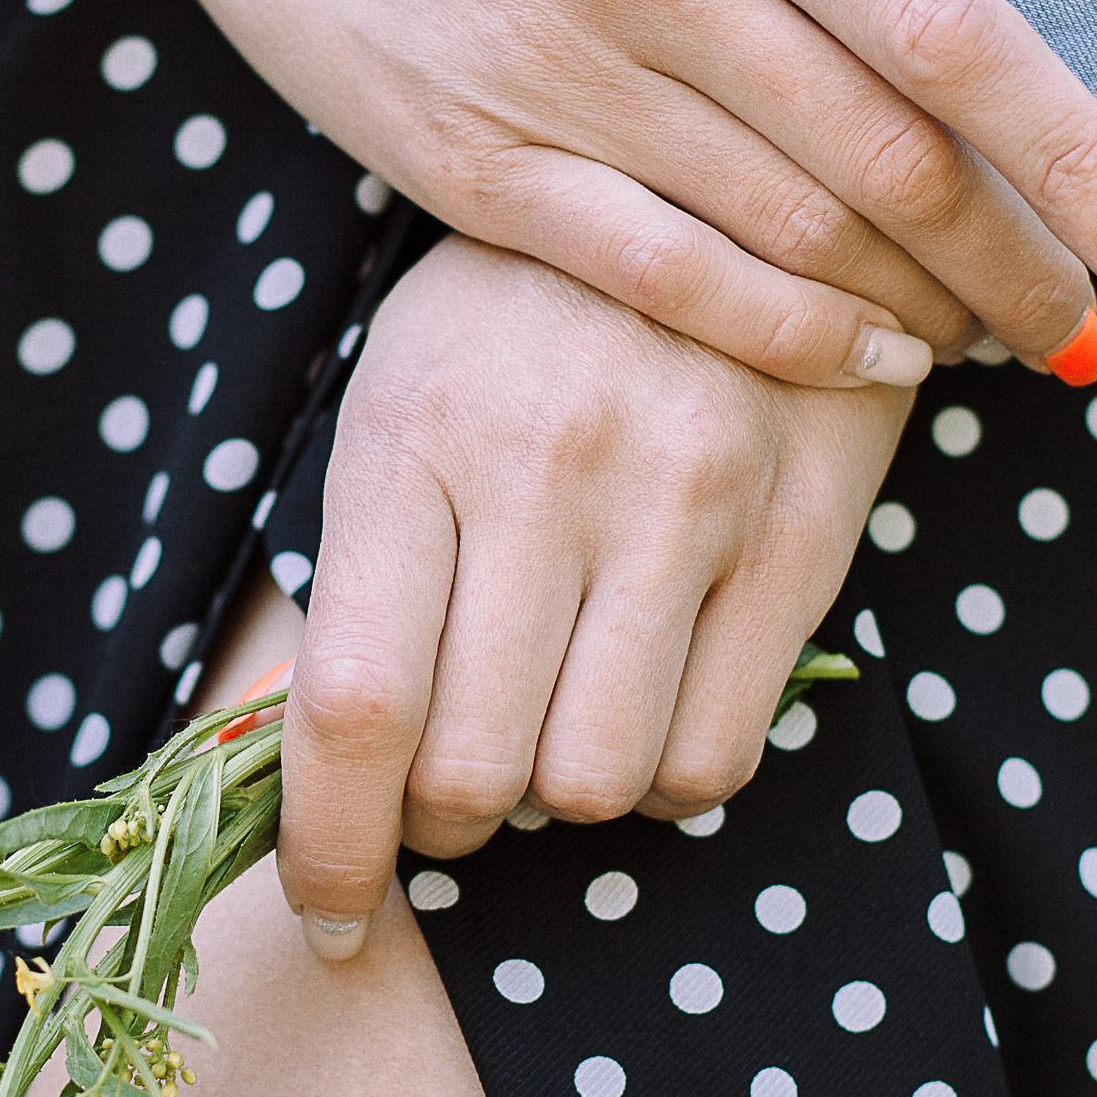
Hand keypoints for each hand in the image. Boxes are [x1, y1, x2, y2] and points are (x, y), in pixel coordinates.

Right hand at [0, 0, 1096, 385]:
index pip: (958, 29)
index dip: (1086, 157)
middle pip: (891, 156)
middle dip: (1024, 264)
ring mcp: (556, 76)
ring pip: (789, 229)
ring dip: (922, 306)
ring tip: (1002, 340)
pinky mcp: (472, 166)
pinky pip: (662, 278)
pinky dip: (783, 333)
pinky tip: (866, 357)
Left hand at [271, 237, 910, 954]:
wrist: (735, 185)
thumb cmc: (523, 319)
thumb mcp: (401, 403)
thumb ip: (357, 582)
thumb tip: (298, 783)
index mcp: (413, 433)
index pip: (352, 705)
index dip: (327, 846)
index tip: (327, 911)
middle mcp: (548, 468)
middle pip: (473, 770)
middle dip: (442, 820)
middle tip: (448, 778)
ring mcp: (685, 500)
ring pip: (594, 782)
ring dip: (554, 798)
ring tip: (550, 720)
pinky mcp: (798, 535)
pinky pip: (714, 757)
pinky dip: (660, 779)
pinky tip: (641, 704)